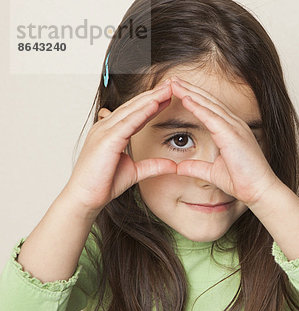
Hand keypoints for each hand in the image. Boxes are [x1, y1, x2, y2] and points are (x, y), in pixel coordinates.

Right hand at [64, 80, 176, 214]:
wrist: (86, 197)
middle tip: (171, 84)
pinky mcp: (106, 140)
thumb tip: (173, 166)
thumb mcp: (135, 172)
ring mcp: (104, 131)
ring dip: (151, 98)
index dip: (153, 103)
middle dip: (154, 95)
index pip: (136, 113)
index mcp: (111, 132)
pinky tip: (155, 103)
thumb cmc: (103, 184)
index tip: (168, 96)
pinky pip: (128, 122)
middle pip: (134, 107)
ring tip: (168, 88)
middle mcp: (106, 127)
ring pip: (132, 110)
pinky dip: (142, 112)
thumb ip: (153, 166)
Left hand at [169, 76, 280, 206]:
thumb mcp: (213, 173)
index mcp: (231, 131)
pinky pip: (212, 117)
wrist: (260, 190)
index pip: (209, 109)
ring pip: (209, 105)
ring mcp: (235, 128)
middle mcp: (234, 125)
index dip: (193, 98)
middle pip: (208, 102)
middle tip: (172, 79)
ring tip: (175, 83)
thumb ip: (196, 168)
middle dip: (189, 89)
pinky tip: (187, 99)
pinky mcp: (233, 135)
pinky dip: (199, 107)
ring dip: (191, 93)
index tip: (177, 90)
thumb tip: (180, 168)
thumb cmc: (243, 181)